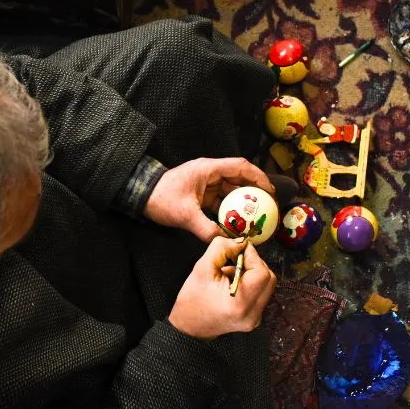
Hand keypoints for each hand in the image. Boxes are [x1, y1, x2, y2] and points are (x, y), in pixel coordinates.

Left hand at [144, 157, 274, 241]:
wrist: (140, 195)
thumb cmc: (161, 198)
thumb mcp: (184, 215)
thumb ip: (205, 228)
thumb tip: (224, 240)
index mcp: (208, 169)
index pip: (240, 167)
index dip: (258, 177)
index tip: (269, 191)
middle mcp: (210, 173)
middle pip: (239, 178)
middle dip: (254, 192)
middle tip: (267, 207)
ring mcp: (206, 184)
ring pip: (231, 191)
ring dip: (242, 203)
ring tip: (256, 217)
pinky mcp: (202, 194)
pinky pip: (221, 200)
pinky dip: (230, 210)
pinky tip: (237, 223)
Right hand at [168, 237, 277, 340]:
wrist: (189, 327)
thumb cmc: (192, 299)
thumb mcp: (202, 267)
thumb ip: (222, 248)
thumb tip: (241, 242)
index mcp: (239, 302)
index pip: (261, 271)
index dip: (252, 256)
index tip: (238, 249)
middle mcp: (252, 314)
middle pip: (269, 278)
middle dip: (254, 264)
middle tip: (235, 260)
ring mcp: (256, 319)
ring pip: (267, 285)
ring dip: (252, 274)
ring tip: (231, 275)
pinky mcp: (255, 319)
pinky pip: (262, 294)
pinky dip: (251, 285)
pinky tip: (234, 286)